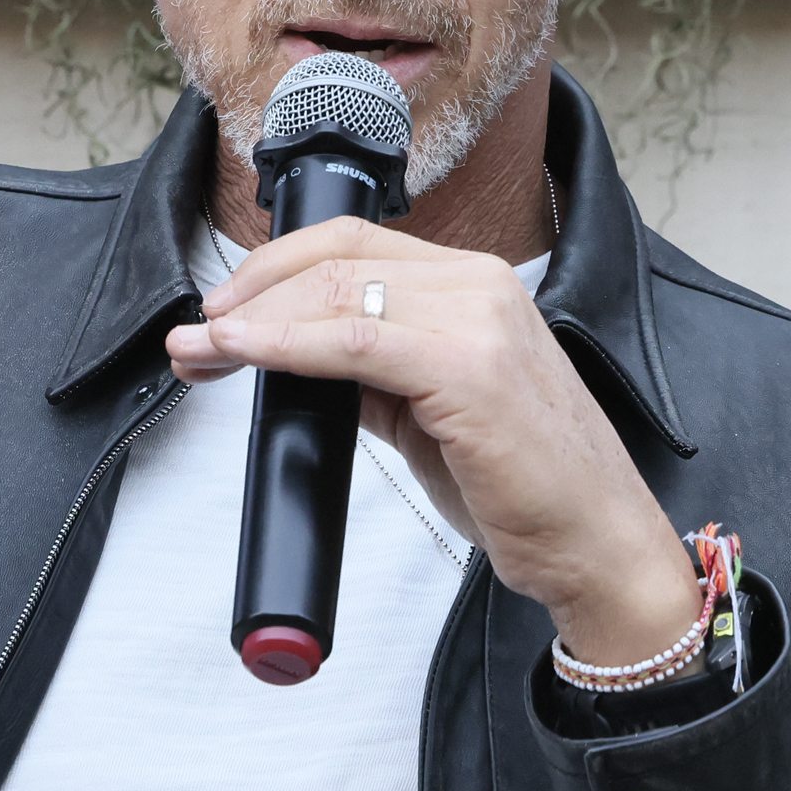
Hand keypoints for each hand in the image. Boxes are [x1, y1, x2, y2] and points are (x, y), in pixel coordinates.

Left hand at [165, 218, 703, 666]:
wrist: (596, 544)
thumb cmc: (525, 489)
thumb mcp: (432, 415)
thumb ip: (375, 374)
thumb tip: (301, 358)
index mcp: (473, 286)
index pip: (353, 246)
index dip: (272, 271)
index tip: (218, 315)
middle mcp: (479, 286)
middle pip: (335, 260)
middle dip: (248, 295)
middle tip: (194, 338)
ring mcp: (479, 321)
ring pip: (337, 292)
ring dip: (253, 321)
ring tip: (201, 350)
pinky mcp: (470, 368)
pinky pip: (354, 340)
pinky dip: (285, 344)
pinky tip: (244, 354)